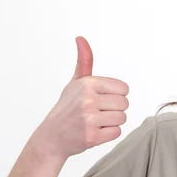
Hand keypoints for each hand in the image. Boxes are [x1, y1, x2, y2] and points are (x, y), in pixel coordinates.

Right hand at [30, 36, 129, 159]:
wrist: (51, 137)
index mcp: (88, 83)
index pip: (124, 89)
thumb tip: (80, 38)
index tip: (101, 99)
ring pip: (122, 118)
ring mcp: (89, 119)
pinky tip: (94, 132)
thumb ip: (84, 61)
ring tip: (95, 122)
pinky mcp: (91, 136)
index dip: (115, 95)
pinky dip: (108, 134)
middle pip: (125, 104)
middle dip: (114, 109)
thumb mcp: (75, 82)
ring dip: (111, 122)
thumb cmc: (67, 108)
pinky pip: (117, 132)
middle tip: (97, 113)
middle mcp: (88, 99)